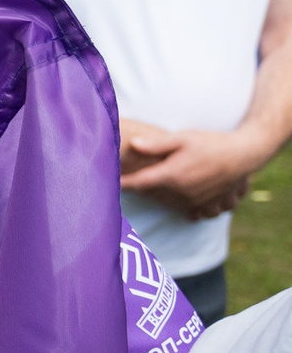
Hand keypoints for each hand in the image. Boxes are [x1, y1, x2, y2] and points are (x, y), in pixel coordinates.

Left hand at [118, 124, 262, 219]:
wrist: (244, 154)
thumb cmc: (211, 143)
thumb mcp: (183, 138)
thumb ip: (157, 144)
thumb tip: (132, 144)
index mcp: (172, 175)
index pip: (139, 184)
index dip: (122, 185)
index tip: (107, 185)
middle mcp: (182, 193)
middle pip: (151, 196)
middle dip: (139, 190)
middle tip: (127, 182)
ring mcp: (195, 202)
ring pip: (168, 205)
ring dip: (158, 200)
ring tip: (154, 189)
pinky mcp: (207, 206)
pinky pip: (190, 213)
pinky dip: (181, 208)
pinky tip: (177, 198)